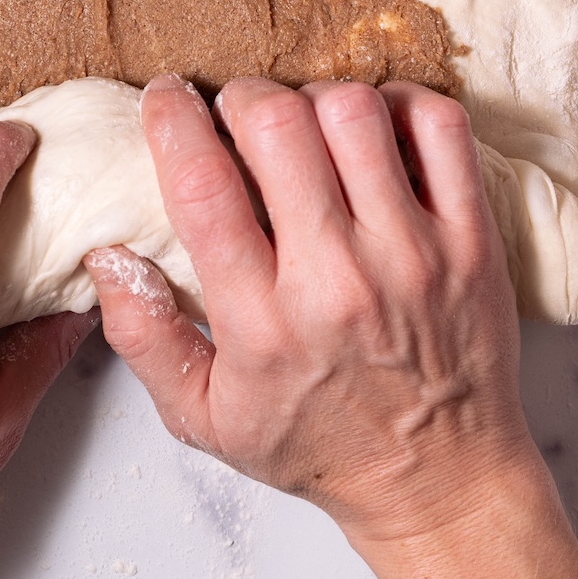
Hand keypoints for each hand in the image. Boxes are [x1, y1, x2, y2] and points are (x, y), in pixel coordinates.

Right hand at [86, 74, 531, 549]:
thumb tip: (106, 254)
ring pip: (354, 112)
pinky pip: (439, 128)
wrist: (440, 480)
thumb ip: (143, 336)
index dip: (172, 120)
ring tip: (304, 124)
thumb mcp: (203, 417)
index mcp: (262, 322)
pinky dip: (399, 102)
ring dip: (314, 98)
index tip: (164, 98)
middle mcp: (337, 279)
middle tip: (236, 113)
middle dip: (241, 98)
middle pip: (277, 126)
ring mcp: (413, 253)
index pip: (203, 185)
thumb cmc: (319, 443)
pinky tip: (372, 126)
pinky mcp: (471, 239)